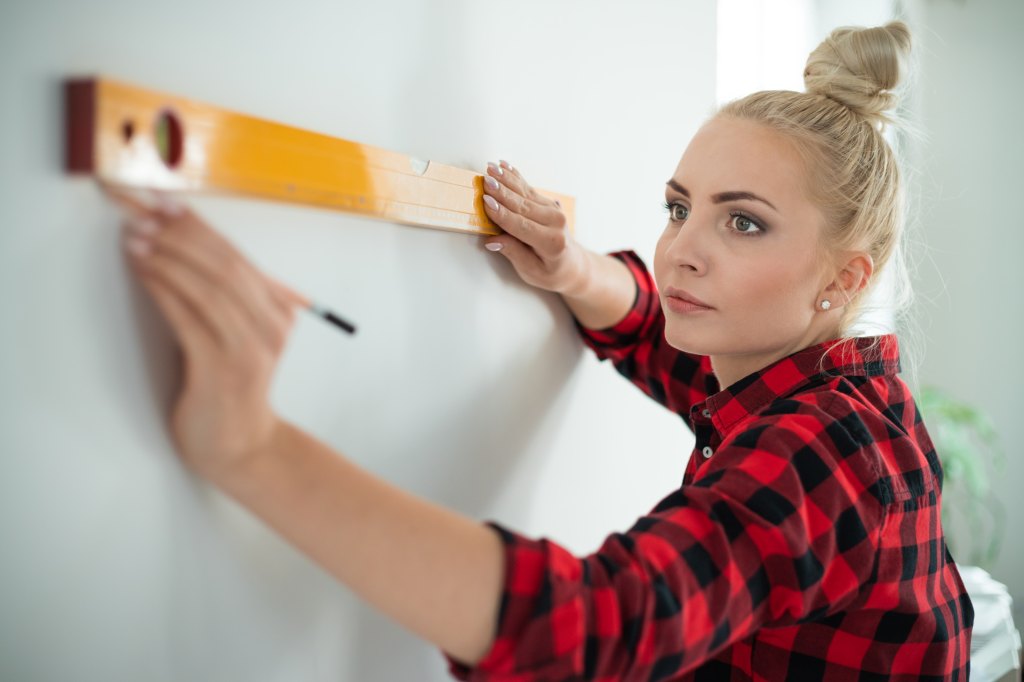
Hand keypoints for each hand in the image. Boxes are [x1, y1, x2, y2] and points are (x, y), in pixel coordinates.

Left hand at [103, 182, 303, 481]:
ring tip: (138, 242)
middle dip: (180, 238)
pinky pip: (189, 319)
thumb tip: (183, 243)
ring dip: (168, 260)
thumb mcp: (239, 335)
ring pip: (208, 289)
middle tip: (144, 220)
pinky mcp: (222, 369)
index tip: (167, 205)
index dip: (200, 228)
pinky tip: (144, 274)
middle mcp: (271, 327)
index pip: (238, 258)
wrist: (238, 445)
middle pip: (224, 268)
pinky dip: (164, 291)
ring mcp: (250, 349)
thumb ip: (228, 298)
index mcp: (279, 312)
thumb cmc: (229, 386)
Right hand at [481, 160, 590, 294]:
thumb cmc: (550, 272)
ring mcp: (554, 210)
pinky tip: (504, 166)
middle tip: (485, 180)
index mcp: (552, 243)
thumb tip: (493, 241)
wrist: (572, 264)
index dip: (502, 214)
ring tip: (491, 168)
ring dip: (506, 179)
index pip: (521, 226)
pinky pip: (529, 189)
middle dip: (501, 192)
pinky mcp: (549, 203)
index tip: (486, 202)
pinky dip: (515, 177)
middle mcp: (555, 223)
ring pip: (525, 193)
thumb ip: (513, 253)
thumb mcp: (531, 271)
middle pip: (522, 205)